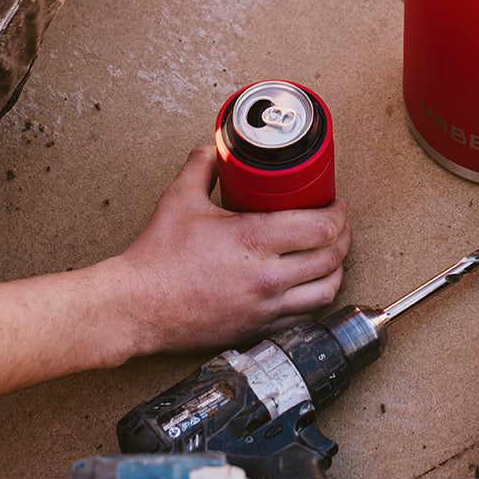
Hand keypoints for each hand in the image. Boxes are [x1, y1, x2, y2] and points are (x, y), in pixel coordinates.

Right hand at [111, 146, 350, 358]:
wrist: (136, 306)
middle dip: (343, 237)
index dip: (338, 213)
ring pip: (325, 292)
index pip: (321, 227)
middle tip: (339, 225)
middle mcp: (267, 277)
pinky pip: (303, 317)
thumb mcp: (180, 198)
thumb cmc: (157, 258)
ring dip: (336, 271)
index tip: (335, 205)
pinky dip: (314, 299)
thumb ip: (203, 165)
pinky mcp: (257, 330)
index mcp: (254, 240)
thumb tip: (216, 148)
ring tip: (332, 255)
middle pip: (332, 258)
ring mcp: (264, 307)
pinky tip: (308, 286)